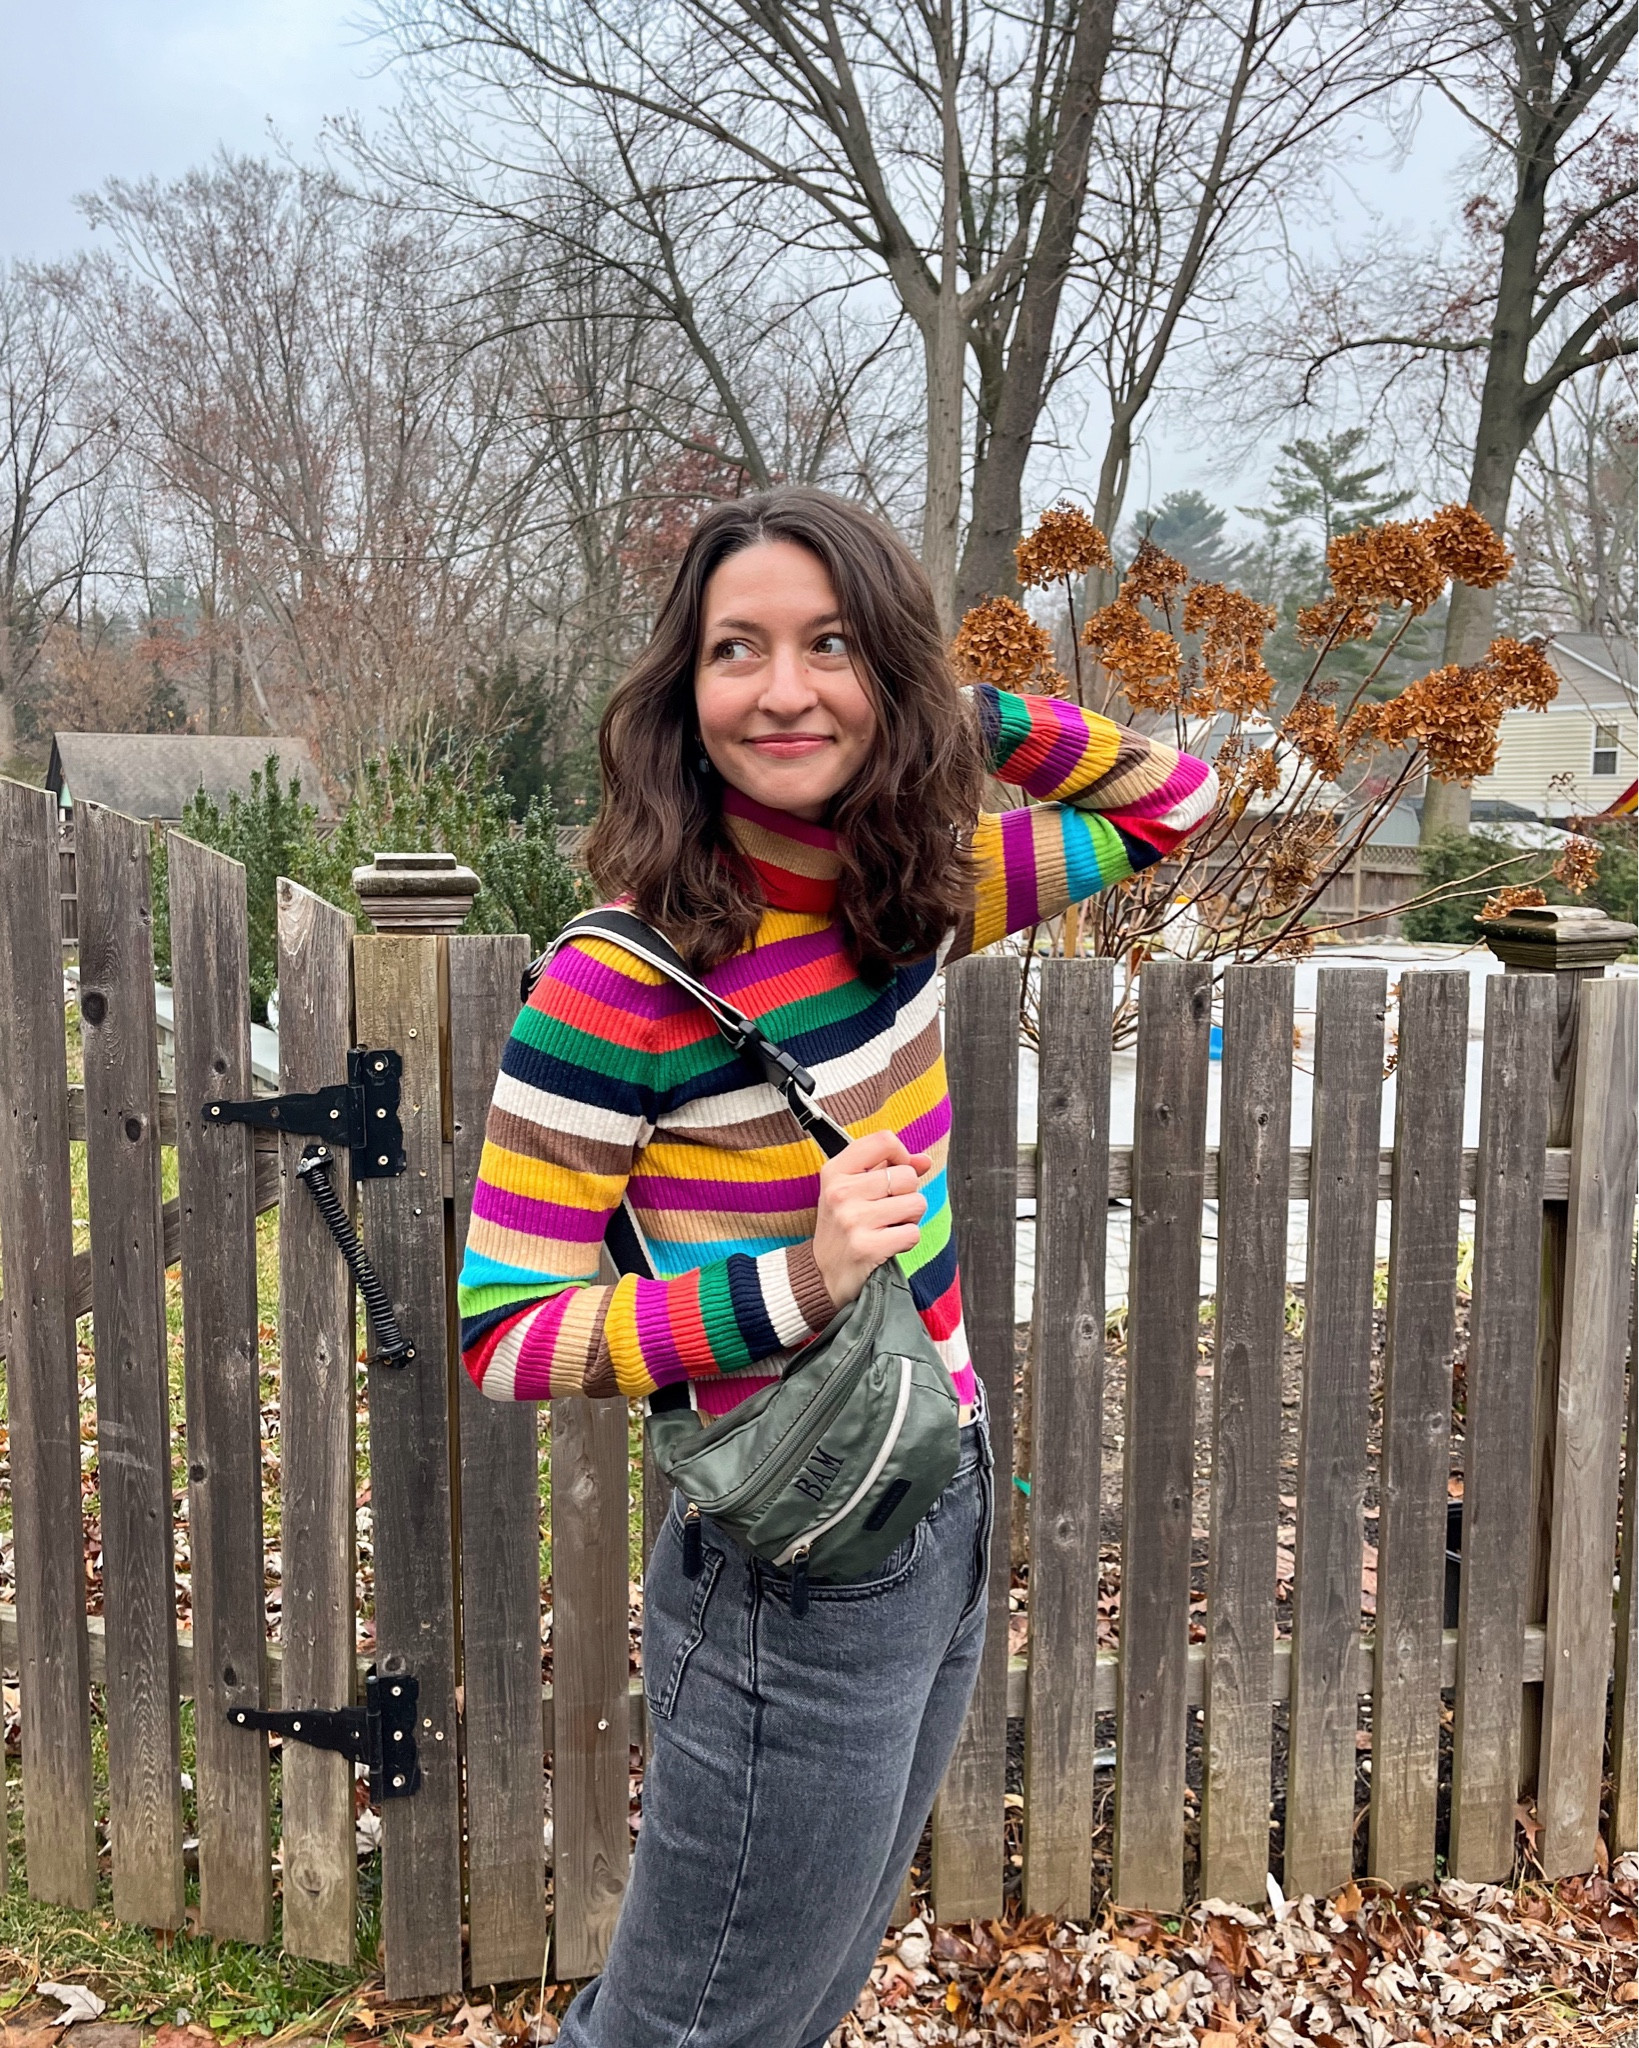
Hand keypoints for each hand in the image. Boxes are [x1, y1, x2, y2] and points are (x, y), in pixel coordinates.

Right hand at [811, 1129, 931, 1308]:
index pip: (883, 1141)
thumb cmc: (842, 1227)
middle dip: (908, 1194)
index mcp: (835, 1172)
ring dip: (910, 1218)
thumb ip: (889, 1168)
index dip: (901, 1155)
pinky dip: (907, 1240)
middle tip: (888, 1210)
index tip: (896, 1172)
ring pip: (916, 1203)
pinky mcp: (866, 1247)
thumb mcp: (854, 1190)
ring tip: (888, 1227)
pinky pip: (913, 1233)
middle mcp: (840, 1192)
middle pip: (907, 1176)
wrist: (822, 1274)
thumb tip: (924, 1160)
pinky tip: (888, 1244)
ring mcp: (852, 1220)